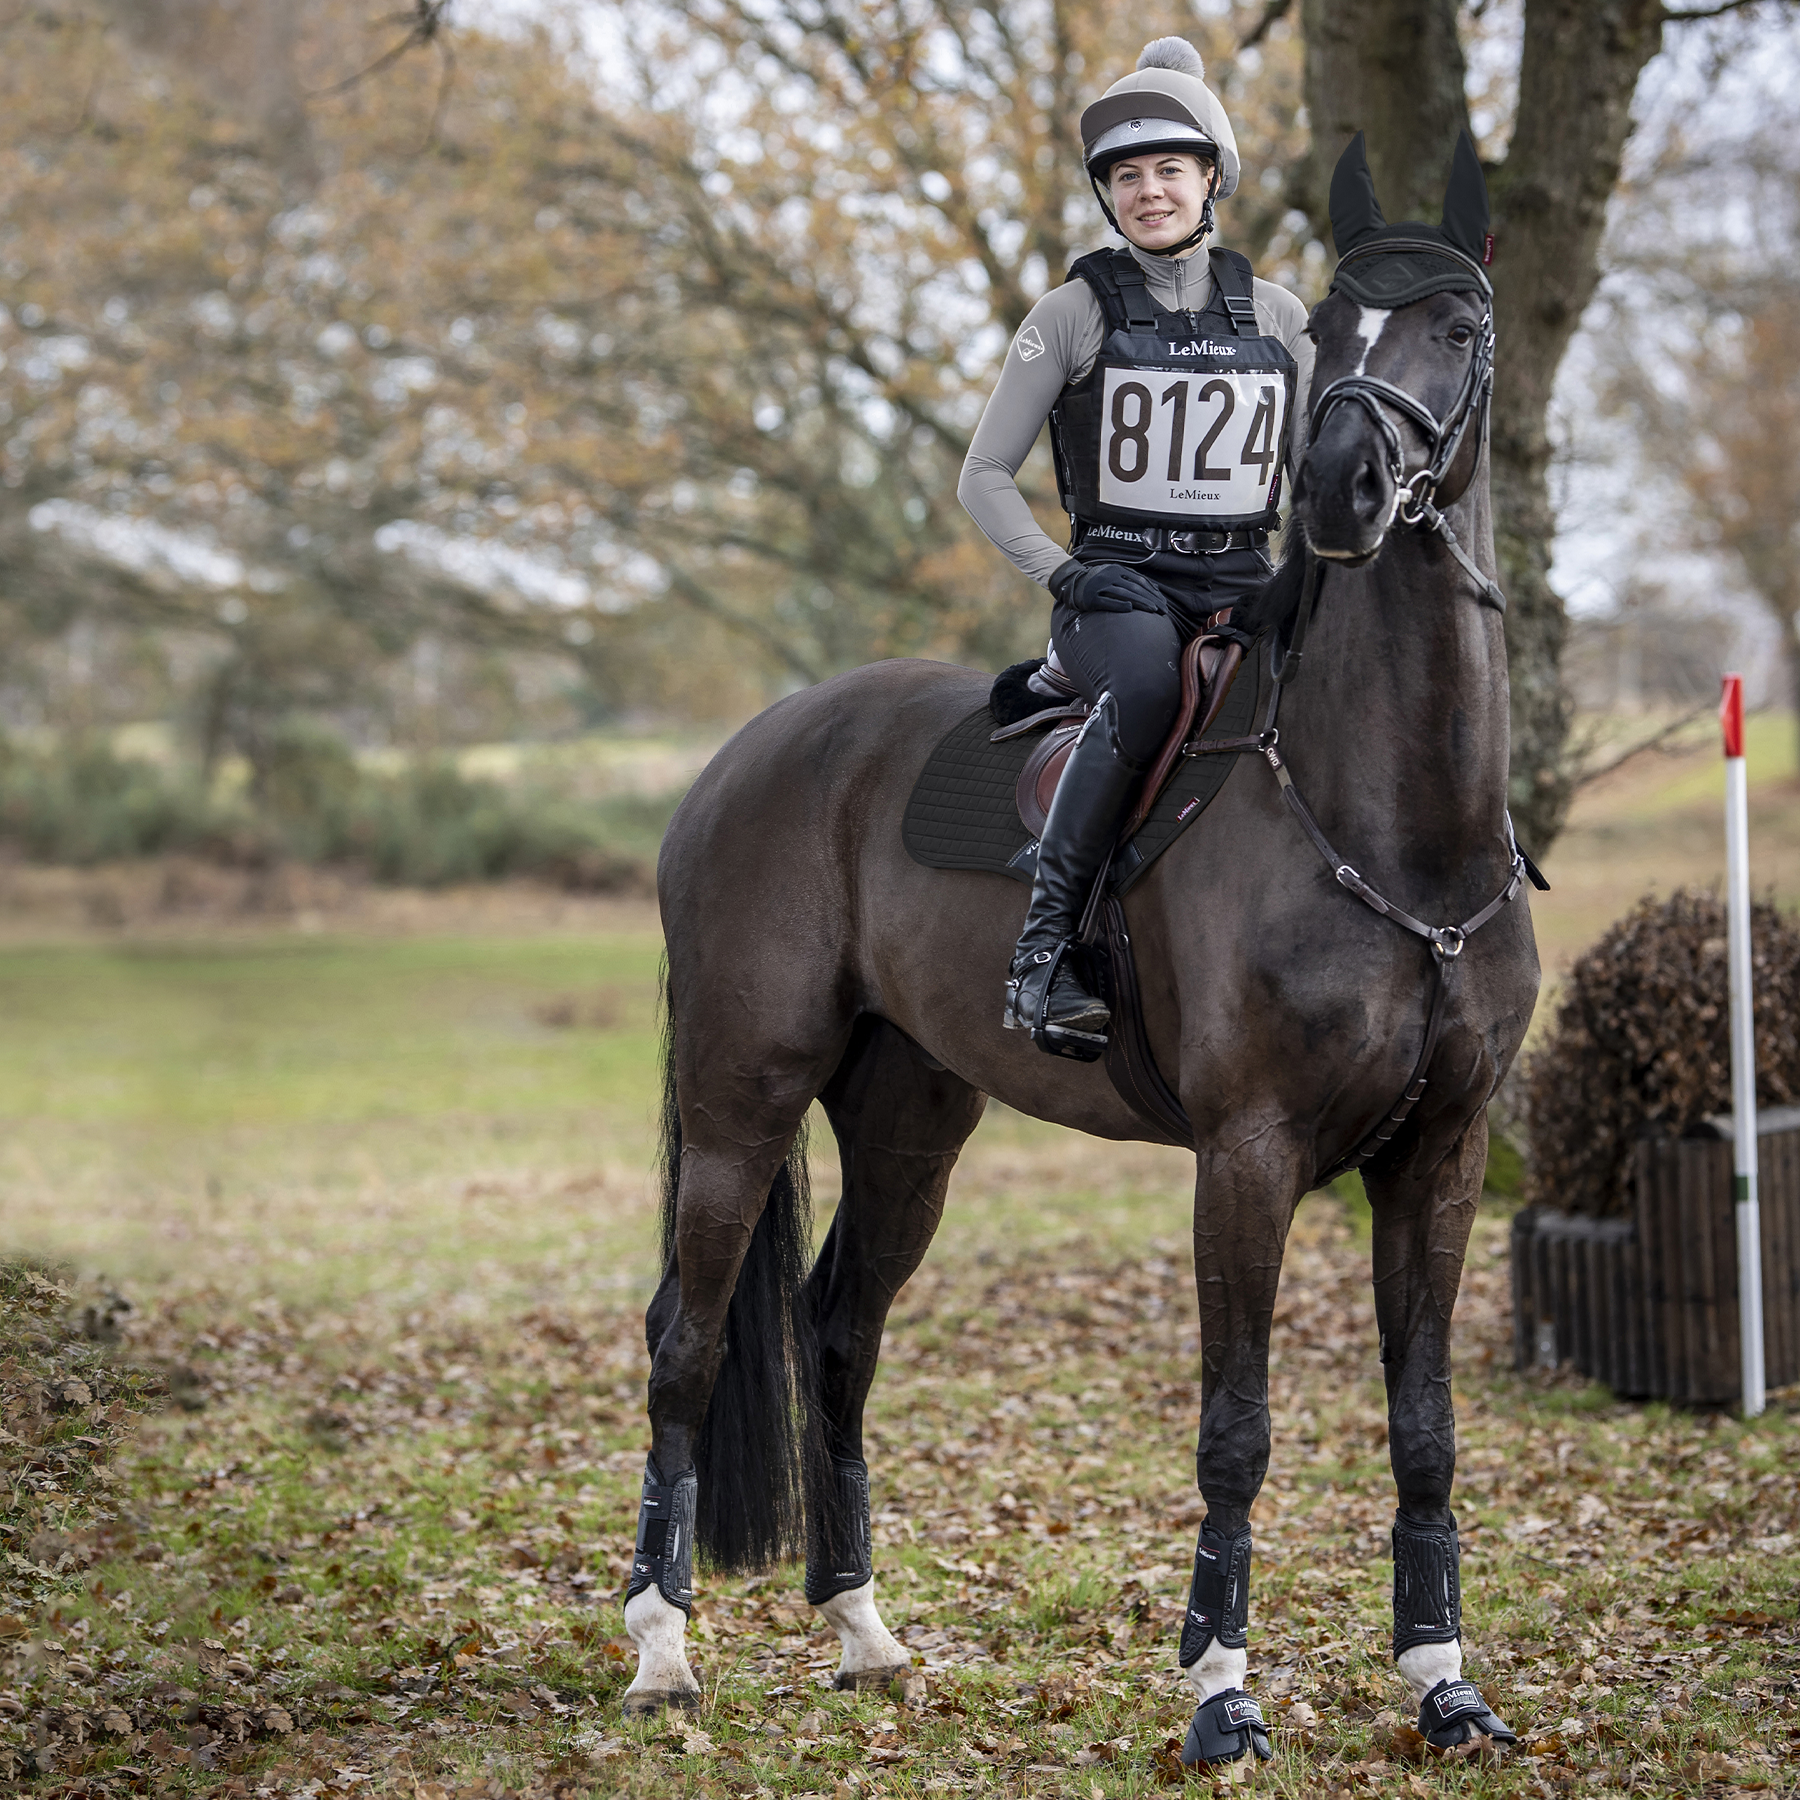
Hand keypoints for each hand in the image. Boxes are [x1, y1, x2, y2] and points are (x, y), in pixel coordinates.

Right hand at [1047, 559, 1167, 614]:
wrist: (1070, 583)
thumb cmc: (1096, 582)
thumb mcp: (1113, 576)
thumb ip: (1130, 580)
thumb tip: (1153, 589)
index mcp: (1116, 569)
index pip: (1139, 581)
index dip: (1153, 592)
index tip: (1163, 603)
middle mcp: (1109, 575)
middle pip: (1135, 587)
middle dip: (1151, 599)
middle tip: (1163, 610)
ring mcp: (1100, 586)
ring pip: (1124, 594)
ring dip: (1141, 602)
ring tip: (1153, 610)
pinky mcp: (1091, 598)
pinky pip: (1107, 602)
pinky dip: (1119, 605)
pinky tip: (1130, 609)